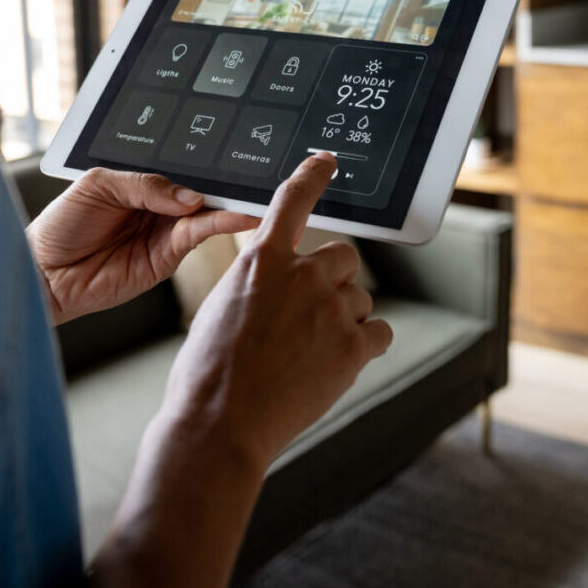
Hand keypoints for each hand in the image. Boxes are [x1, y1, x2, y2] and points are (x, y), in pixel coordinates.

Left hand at [27, 169, 255, 325]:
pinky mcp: (167, 258)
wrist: (43, 272)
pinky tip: (235, 216)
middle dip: (226, 182)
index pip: (180, 168)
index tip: (232, 150)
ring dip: (231, 204)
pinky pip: (198, 236)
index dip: (203, 162)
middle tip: (256, 172)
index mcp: (142, 183)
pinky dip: (220, 225)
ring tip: (254, 195)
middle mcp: (159, 207)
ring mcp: (165, 232)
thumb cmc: (61, 225)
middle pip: (200, 190)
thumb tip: (190, 197)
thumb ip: (144, 184)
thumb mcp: (99, 185)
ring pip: (207, 213)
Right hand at [160, 152, 393, 471]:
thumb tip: (283, 284)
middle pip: (344, 257)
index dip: (313, 177)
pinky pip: (379, 333)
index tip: (327, 163)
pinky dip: (364, 347)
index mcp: (261, 260)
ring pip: (360, 298)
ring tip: (308, 354)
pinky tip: (335, 365)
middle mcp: (302, 275)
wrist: (218, 424)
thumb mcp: (221, 307)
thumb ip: (259, 283)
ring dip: (344, 319)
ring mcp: (332, 310)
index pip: (293, 201)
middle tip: (309, 316)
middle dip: (334, 280)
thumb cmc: (208, 373)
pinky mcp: (353, 347)